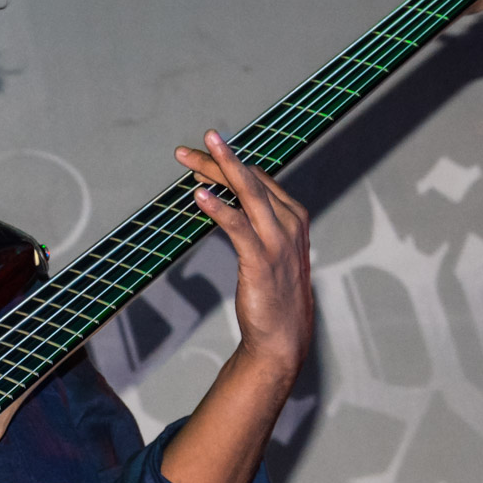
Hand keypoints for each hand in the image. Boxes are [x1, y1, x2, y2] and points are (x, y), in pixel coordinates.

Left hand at [175, 130, 313, 375]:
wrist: (283, 337)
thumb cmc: (271, 292)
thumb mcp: (266, 250)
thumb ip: (250, 222)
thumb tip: (215, 195)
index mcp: (293, 216)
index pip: (257, 178)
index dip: (227, 164)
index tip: (199, 156)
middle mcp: (289, 223)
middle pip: (249, 180)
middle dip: (218, 159)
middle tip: (189, 146)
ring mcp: (278, 241)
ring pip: (246, 193)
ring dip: (218, 169)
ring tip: (190, 156)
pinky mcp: (262, 260)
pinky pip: (238, 227)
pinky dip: (218, 208)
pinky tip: (199, 196)